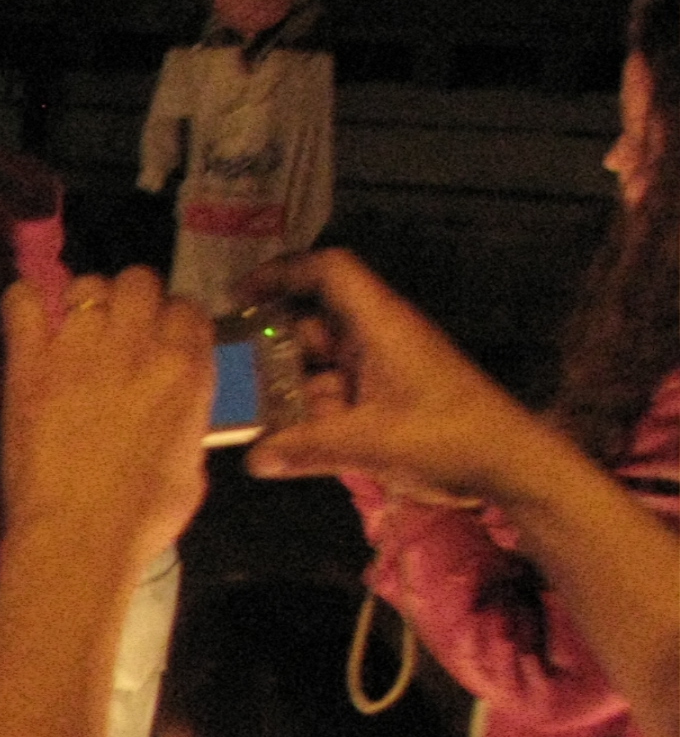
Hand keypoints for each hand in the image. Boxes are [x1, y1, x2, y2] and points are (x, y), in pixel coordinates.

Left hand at [0, 268, 211, 574]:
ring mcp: (83, 345)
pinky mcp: (31, 360)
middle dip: (127, 302)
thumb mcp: (192, 466)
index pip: (186, 307)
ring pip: (87, 284)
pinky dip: (23, 304)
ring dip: (80, 304)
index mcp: (188, 368)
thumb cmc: (143, 516)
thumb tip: (175, 411)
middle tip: (109, 337)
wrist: (82, 535)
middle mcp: (141, 342)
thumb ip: (186, 419)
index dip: (167, 321)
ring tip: (68, 336)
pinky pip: (22, 299)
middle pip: (139, 281)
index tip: (152, 343)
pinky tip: (25, 327)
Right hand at [238, 249, 539, 506]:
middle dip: (271, 344)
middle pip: (314, 322)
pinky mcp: (387, 400)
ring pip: (320, 365)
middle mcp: (378, 339)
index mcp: (380, 325)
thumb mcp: (371, 442)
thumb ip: (307, 448)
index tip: (239, 298)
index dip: (283, 273)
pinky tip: (279, 443)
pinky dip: (308, 414)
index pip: (329, 272)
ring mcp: (383, 370)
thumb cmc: (447, 437)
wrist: (510, 465)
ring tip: (245, 415)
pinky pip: (336, 396)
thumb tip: (253, 459)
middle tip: (228, 371)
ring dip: (286, 388)